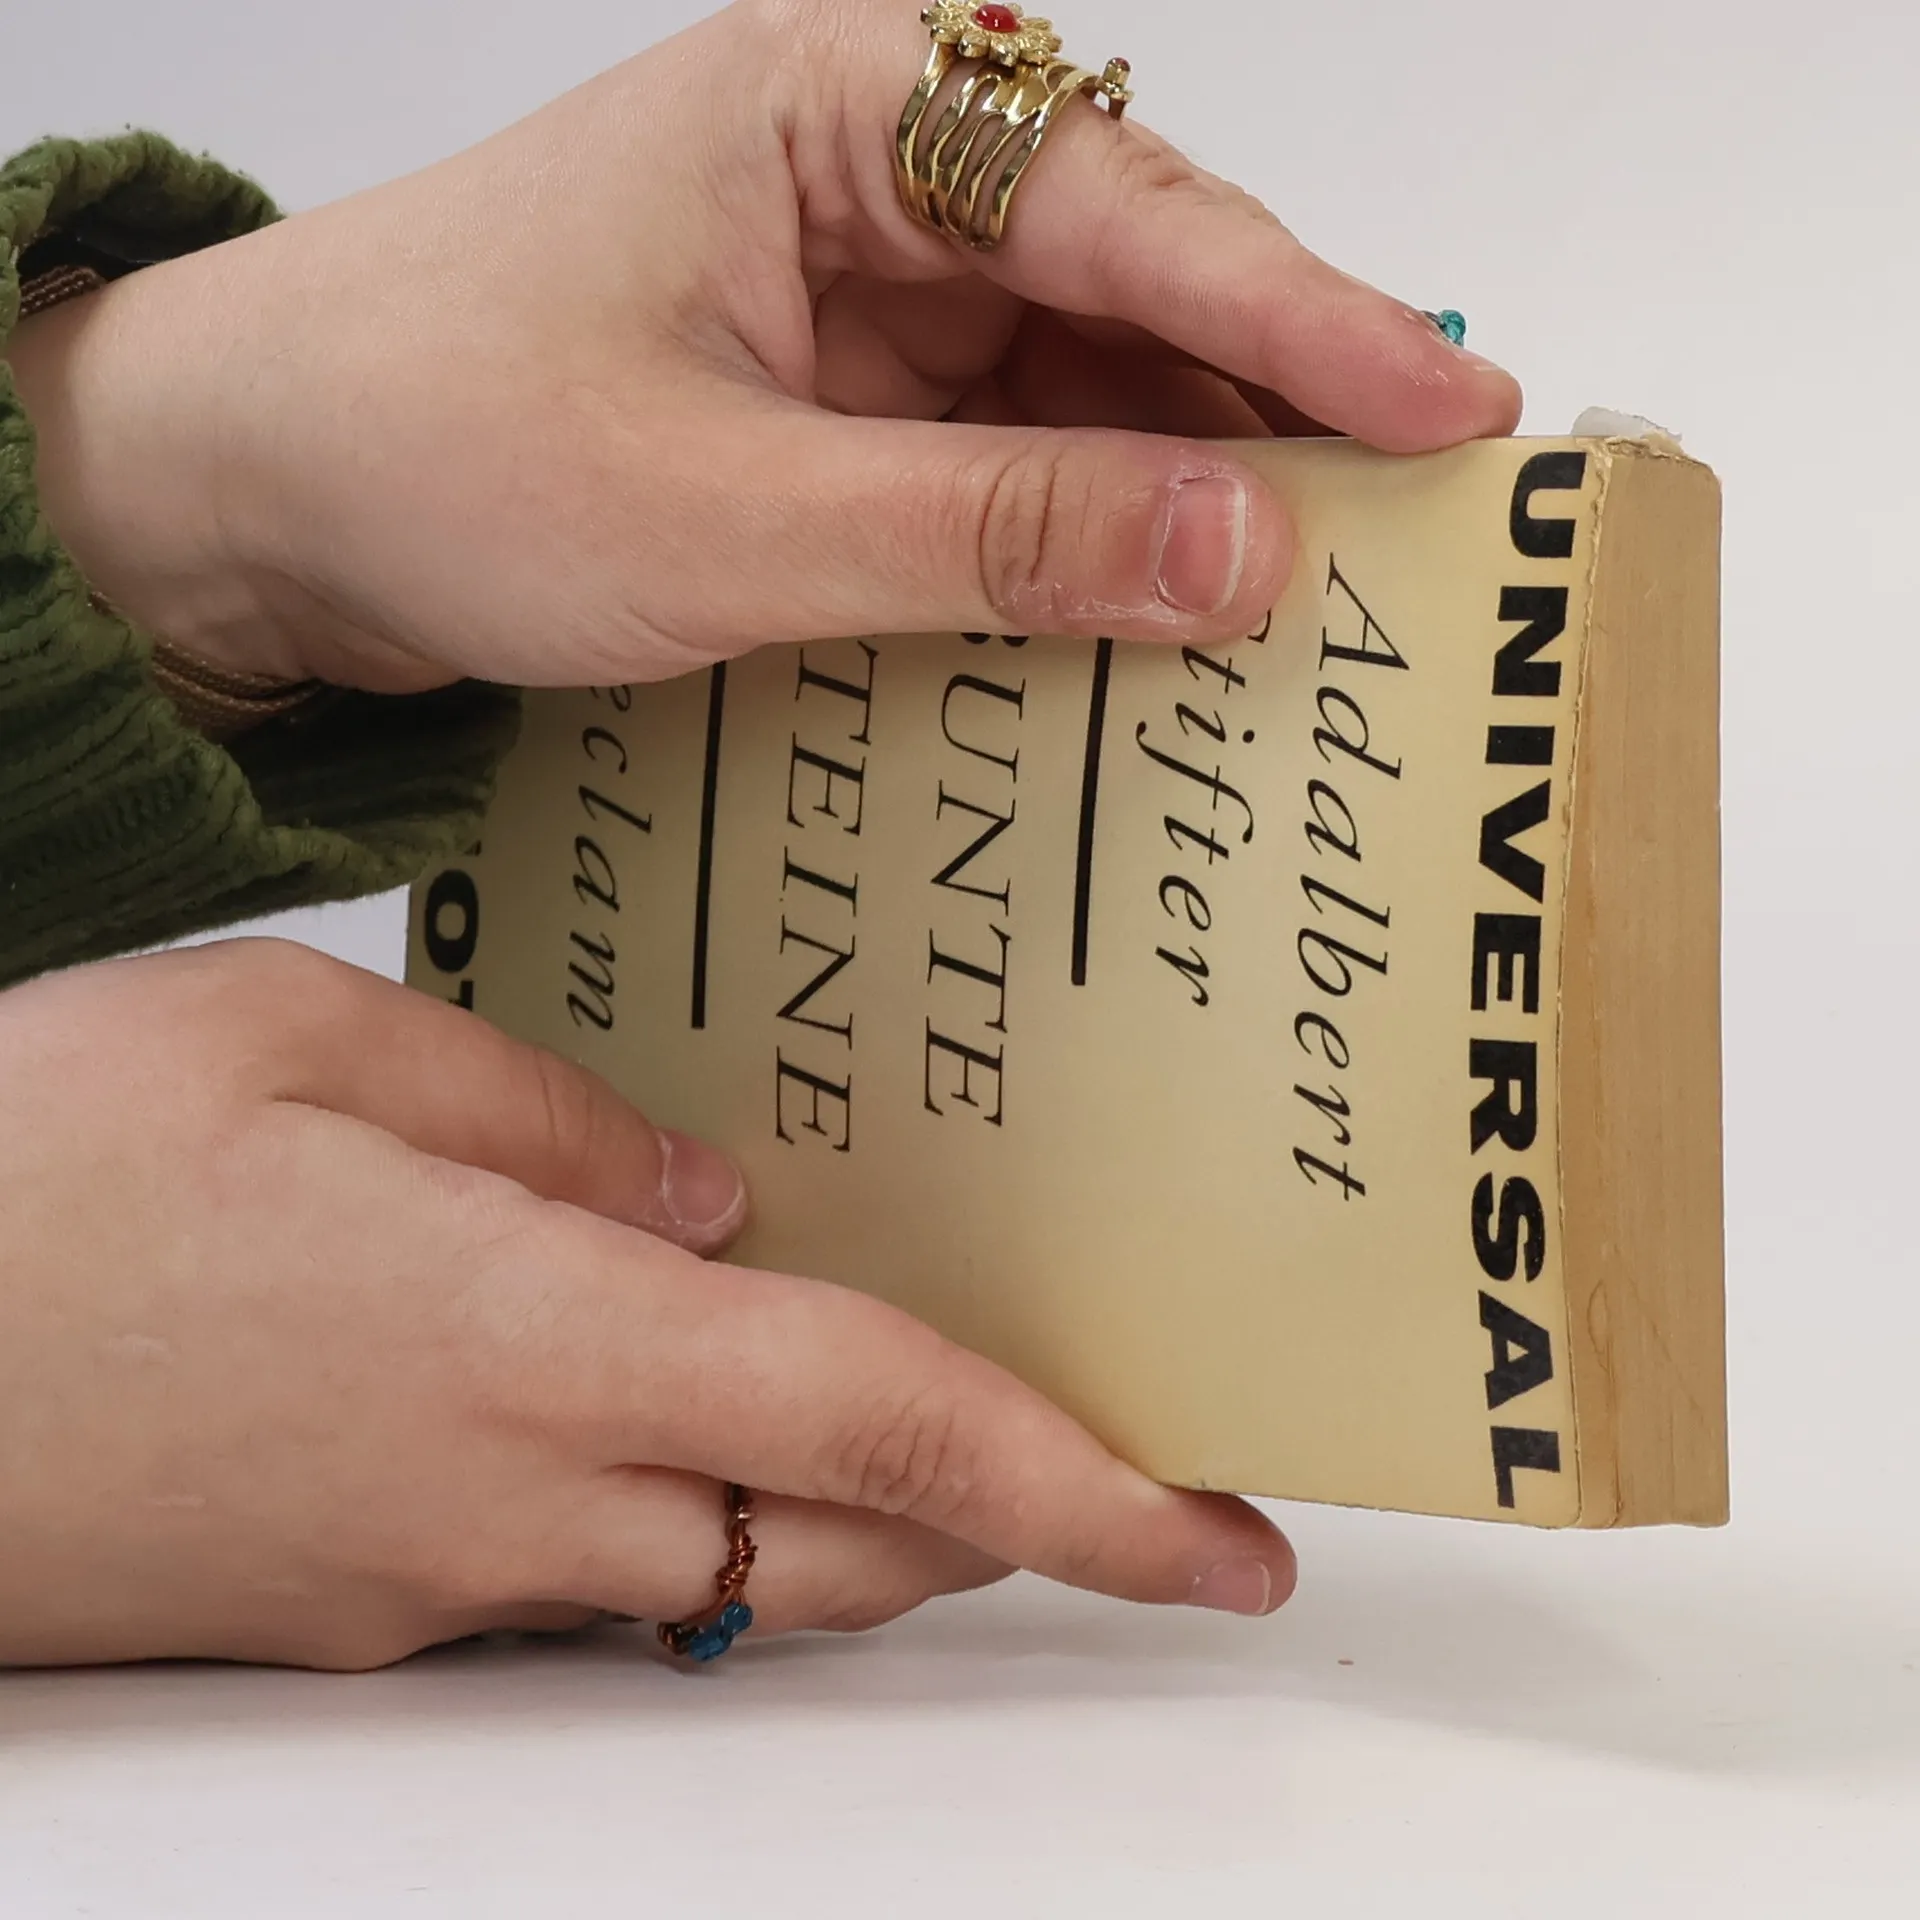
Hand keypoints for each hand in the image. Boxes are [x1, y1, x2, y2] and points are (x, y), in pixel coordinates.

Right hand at [0, 941, 1292, 1668]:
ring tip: (912, 1395)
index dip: (1081, 1498)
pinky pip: (586, 1569)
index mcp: (523, 1335)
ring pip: (727, 1571)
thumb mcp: (295, 1040)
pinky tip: (661, 1388)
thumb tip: (702, 1195)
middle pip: (842, 1540)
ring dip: (855, 1509)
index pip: (883, 1428)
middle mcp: (505, 1494)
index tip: (1217, 1545)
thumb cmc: (24, 1178)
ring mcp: (431, 1575)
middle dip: (996, 1512)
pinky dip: (683, 1498)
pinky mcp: (357, 1601)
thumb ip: (535, 1121)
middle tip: (1106, 1447)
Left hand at [7, 0, 1518, 695]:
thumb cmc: (427, 441)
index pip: (1127, 205)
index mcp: (839, 110)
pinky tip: (1146, 620)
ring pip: (1083, 381)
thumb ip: (998, 537)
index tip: (1454, 417)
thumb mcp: (733, 512)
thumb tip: (1244, 551)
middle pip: (1133, 285)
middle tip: (1418, 538)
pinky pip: (1003, 457)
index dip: (1307, 320)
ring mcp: (857, 293)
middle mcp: (869, 178)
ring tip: (1309, 605)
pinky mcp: (837, 398)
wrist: (254, 496)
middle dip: (1269, 413)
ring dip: (1178, 493)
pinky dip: (1076, 541)